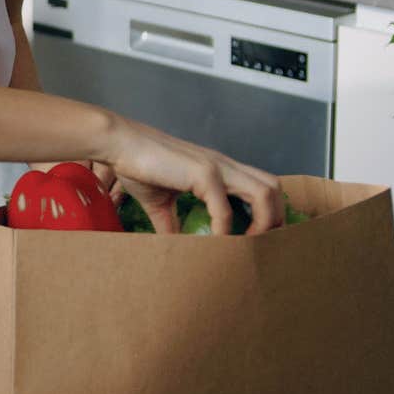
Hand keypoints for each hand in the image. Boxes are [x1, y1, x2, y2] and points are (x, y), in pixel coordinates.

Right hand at [99, 118, 283, 235]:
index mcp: (219, 169)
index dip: (267, 212)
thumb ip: (172, 224)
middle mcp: (224, 165)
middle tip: (262, 245)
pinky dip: (224, 230)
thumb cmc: (137, 166)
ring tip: (246, 246)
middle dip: (275, 218)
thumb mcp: (159, 203)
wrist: (119, 144)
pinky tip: (214, 244)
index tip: (258, 239)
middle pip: (273, 188)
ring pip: (264, 193)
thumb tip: (173, 248)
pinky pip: (225, 208)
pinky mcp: (203, 173)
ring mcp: (217, 167)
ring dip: (262, 223)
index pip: (261, 186)